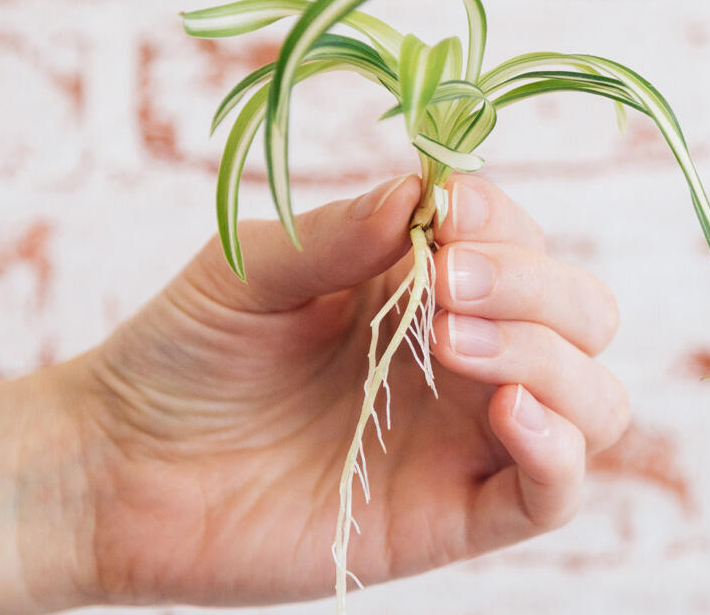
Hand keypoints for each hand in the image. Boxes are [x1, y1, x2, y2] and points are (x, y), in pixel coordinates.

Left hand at [61, 173, 629, 605]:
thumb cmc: (181, 356)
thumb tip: (426, 191)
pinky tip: (509, 411)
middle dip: (534, 287)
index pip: (518, 239)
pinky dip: (560, 449)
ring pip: (590, 399)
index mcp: (419, 286)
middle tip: (444, 287)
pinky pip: (552, 493)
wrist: (119, 468)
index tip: (445, 216)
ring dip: (550, 357)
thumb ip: (341, 233)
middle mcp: (458, 358)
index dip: (501, 221)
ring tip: (451, 344)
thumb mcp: (248, 271)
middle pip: (580, 314)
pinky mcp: (450, 516)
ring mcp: (461, 440)